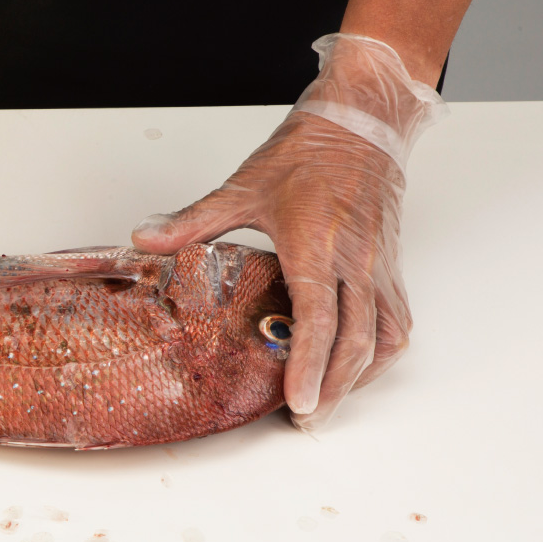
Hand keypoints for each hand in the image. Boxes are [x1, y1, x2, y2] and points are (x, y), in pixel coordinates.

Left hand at [132, 34, 446, 428]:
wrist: (361, 122)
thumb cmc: (308, 152)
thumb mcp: (242, 187)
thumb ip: (192, 221)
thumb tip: (145, 237)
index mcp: (317, 245)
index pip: (318, 318)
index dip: (311, 365)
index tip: (300, 403)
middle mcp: (356, 262)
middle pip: (356, 340)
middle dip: (335, 388)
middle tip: (308, 419)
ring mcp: (379, 266)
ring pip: (385, 336)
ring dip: (361, 376)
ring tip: (330, 401)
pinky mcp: (391, 265)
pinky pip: (397, 319)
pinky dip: (380, 350)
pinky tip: (358, 364)